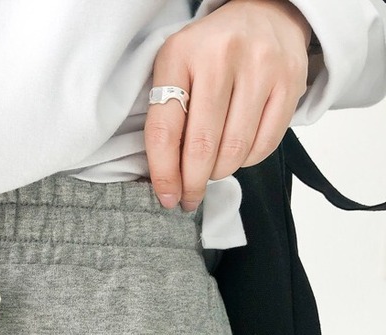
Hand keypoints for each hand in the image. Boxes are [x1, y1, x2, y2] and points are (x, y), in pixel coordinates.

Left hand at [145, 0, 312, 210]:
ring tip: (212, 170)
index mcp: (179, 54)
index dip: (164, 174)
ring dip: (219, 173)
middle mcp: (220, 57)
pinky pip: (265, 145)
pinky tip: (237, 153)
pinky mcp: (290, 81)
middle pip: (201, 147)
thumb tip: (168, 180)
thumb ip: (167, 117)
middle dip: (193, 183)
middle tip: (189, 198)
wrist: (265, 14)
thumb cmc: (210, 53)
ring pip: (234, 150)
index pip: (164, 130)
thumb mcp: (177, 69)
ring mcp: (260, 66)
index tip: (167, 198)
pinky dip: (247, 161)